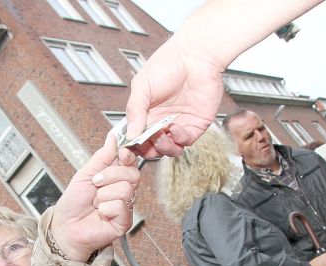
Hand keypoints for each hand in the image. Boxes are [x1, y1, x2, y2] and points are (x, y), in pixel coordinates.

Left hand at [50, 132, 140, 260]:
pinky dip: (106, 209)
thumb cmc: (73, 204)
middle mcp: (122, 191)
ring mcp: (125, 206)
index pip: (130, 162)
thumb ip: (101, 157)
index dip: (127, 156)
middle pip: (132, 174)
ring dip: (104, 195)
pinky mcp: (125, 222)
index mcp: (115, 177)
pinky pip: (121, 206)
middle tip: (95, 183)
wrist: (65, 227)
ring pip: (125, 190)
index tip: (121, 154)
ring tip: (96, 203)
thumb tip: (112, 138)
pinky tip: (100, 214)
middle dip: (110, 176)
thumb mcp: (84, 174)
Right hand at [121, 37, 224, 161]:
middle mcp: (163, 120)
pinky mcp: (196, 124)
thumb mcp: (142, 86)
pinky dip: (179, 139)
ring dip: (163, 147)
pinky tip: (174, 127)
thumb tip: (130, 134)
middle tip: (145, 142)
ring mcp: (180, 123)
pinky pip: (186, 140)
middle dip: (148, 149)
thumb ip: (135, 111)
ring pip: (170, 148)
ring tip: (159, 137)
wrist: (195, 55)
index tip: (129, 146)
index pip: (138, 136)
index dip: (133, 144)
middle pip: (152, 146)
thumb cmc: (168, 63)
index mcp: (147, 112)